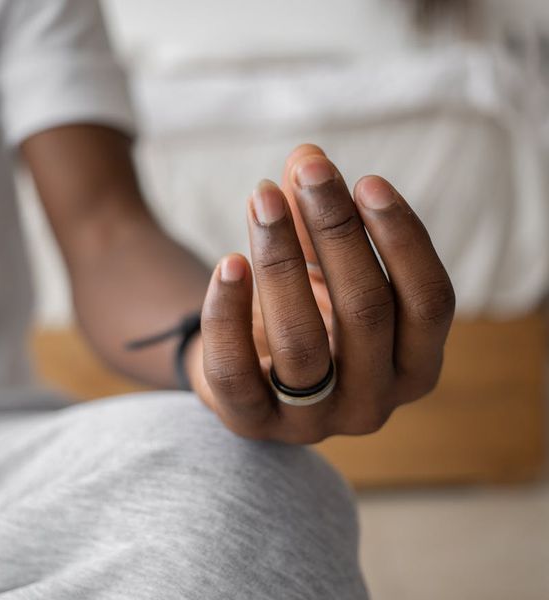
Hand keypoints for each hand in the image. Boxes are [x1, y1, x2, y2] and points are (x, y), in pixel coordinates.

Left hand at [188, 145, 454, 443]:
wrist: (255, 367)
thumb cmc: (308, 310)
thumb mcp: (323, 265)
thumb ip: (318, 214)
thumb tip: (306, 156)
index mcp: (414, 366)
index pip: (430, 303)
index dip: (403, 237)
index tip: (367, 181)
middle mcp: (373, 403)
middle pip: (367, 312)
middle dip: (337, 231)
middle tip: (310, 170)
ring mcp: (312, 422)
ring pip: (302, 342)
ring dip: (281, 259)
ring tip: (261, 198)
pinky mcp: (253, 424)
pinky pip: (235, 371)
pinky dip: (228, 312)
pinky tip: (228, 262)